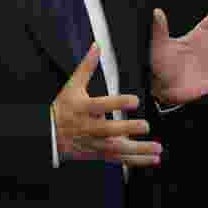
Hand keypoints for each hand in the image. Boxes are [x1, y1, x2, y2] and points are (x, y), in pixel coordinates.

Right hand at [52, 44, 161, 166]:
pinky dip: (136, 161)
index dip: (118, 103)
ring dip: (138, 150)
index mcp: (83, 108)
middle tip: (146, 126)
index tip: (135, 100)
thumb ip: (87, 67)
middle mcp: (88, 128)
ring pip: (116, 149)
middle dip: (128, 129)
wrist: (49, 134)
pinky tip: (152, 159)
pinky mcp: (98, 153)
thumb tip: (96, 46)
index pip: (101, 105)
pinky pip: (118, 159)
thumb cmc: (63, 107)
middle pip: (109, 130)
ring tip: (157, 149)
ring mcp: (94, 143)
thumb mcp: (72, 85)